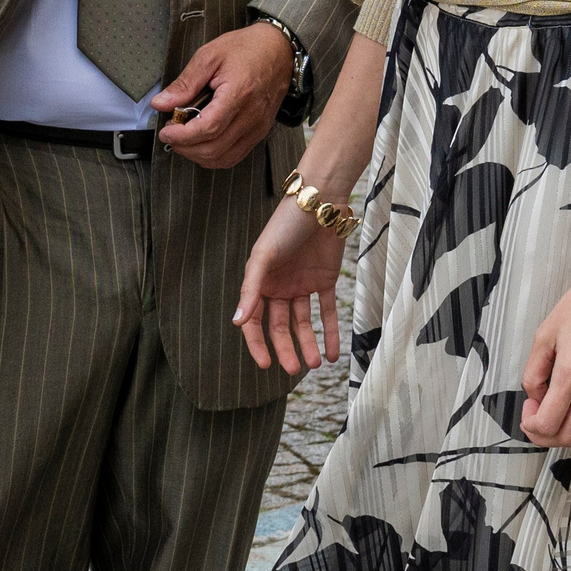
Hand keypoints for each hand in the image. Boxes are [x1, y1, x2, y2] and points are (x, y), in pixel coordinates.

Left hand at [152, 23, 293, 170]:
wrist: (279, 49)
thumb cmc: (247, 49)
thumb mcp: (209, 56)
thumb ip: (184, 83)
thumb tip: (161, 103)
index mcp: (239, 94)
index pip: (208, 128)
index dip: (182, 136)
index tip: (166, 131)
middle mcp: (251, 116)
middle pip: (214, 148)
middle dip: (185, 147)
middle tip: (171, 134)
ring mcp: (258, 127)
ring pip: (223, 158)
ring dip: (198, 155)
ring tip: (184, 139)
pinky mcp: (260, 132)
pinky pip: (235, 156)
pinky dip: (214, 156)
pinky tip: (202, 143)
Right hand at [234, 197, 346, 370]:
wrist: (321, 202)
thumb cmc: (285, 224)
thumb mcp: (264, 256)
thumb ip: (251, 290)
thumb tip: (238, 322)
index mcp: (260, 281)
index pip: (255, 320)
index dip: (258, 343)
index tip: (265, 364)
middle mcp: (279, 286)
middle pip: (281, 326)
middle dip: (287, 348)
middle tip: (294, 369)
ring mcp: (302, 285)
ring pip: (304, 323)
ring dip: (309, 343)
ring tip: (315, 363)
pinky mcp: (324, 281)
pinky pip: (327, 311)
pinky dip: (330, 332)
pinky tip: (332, 352)